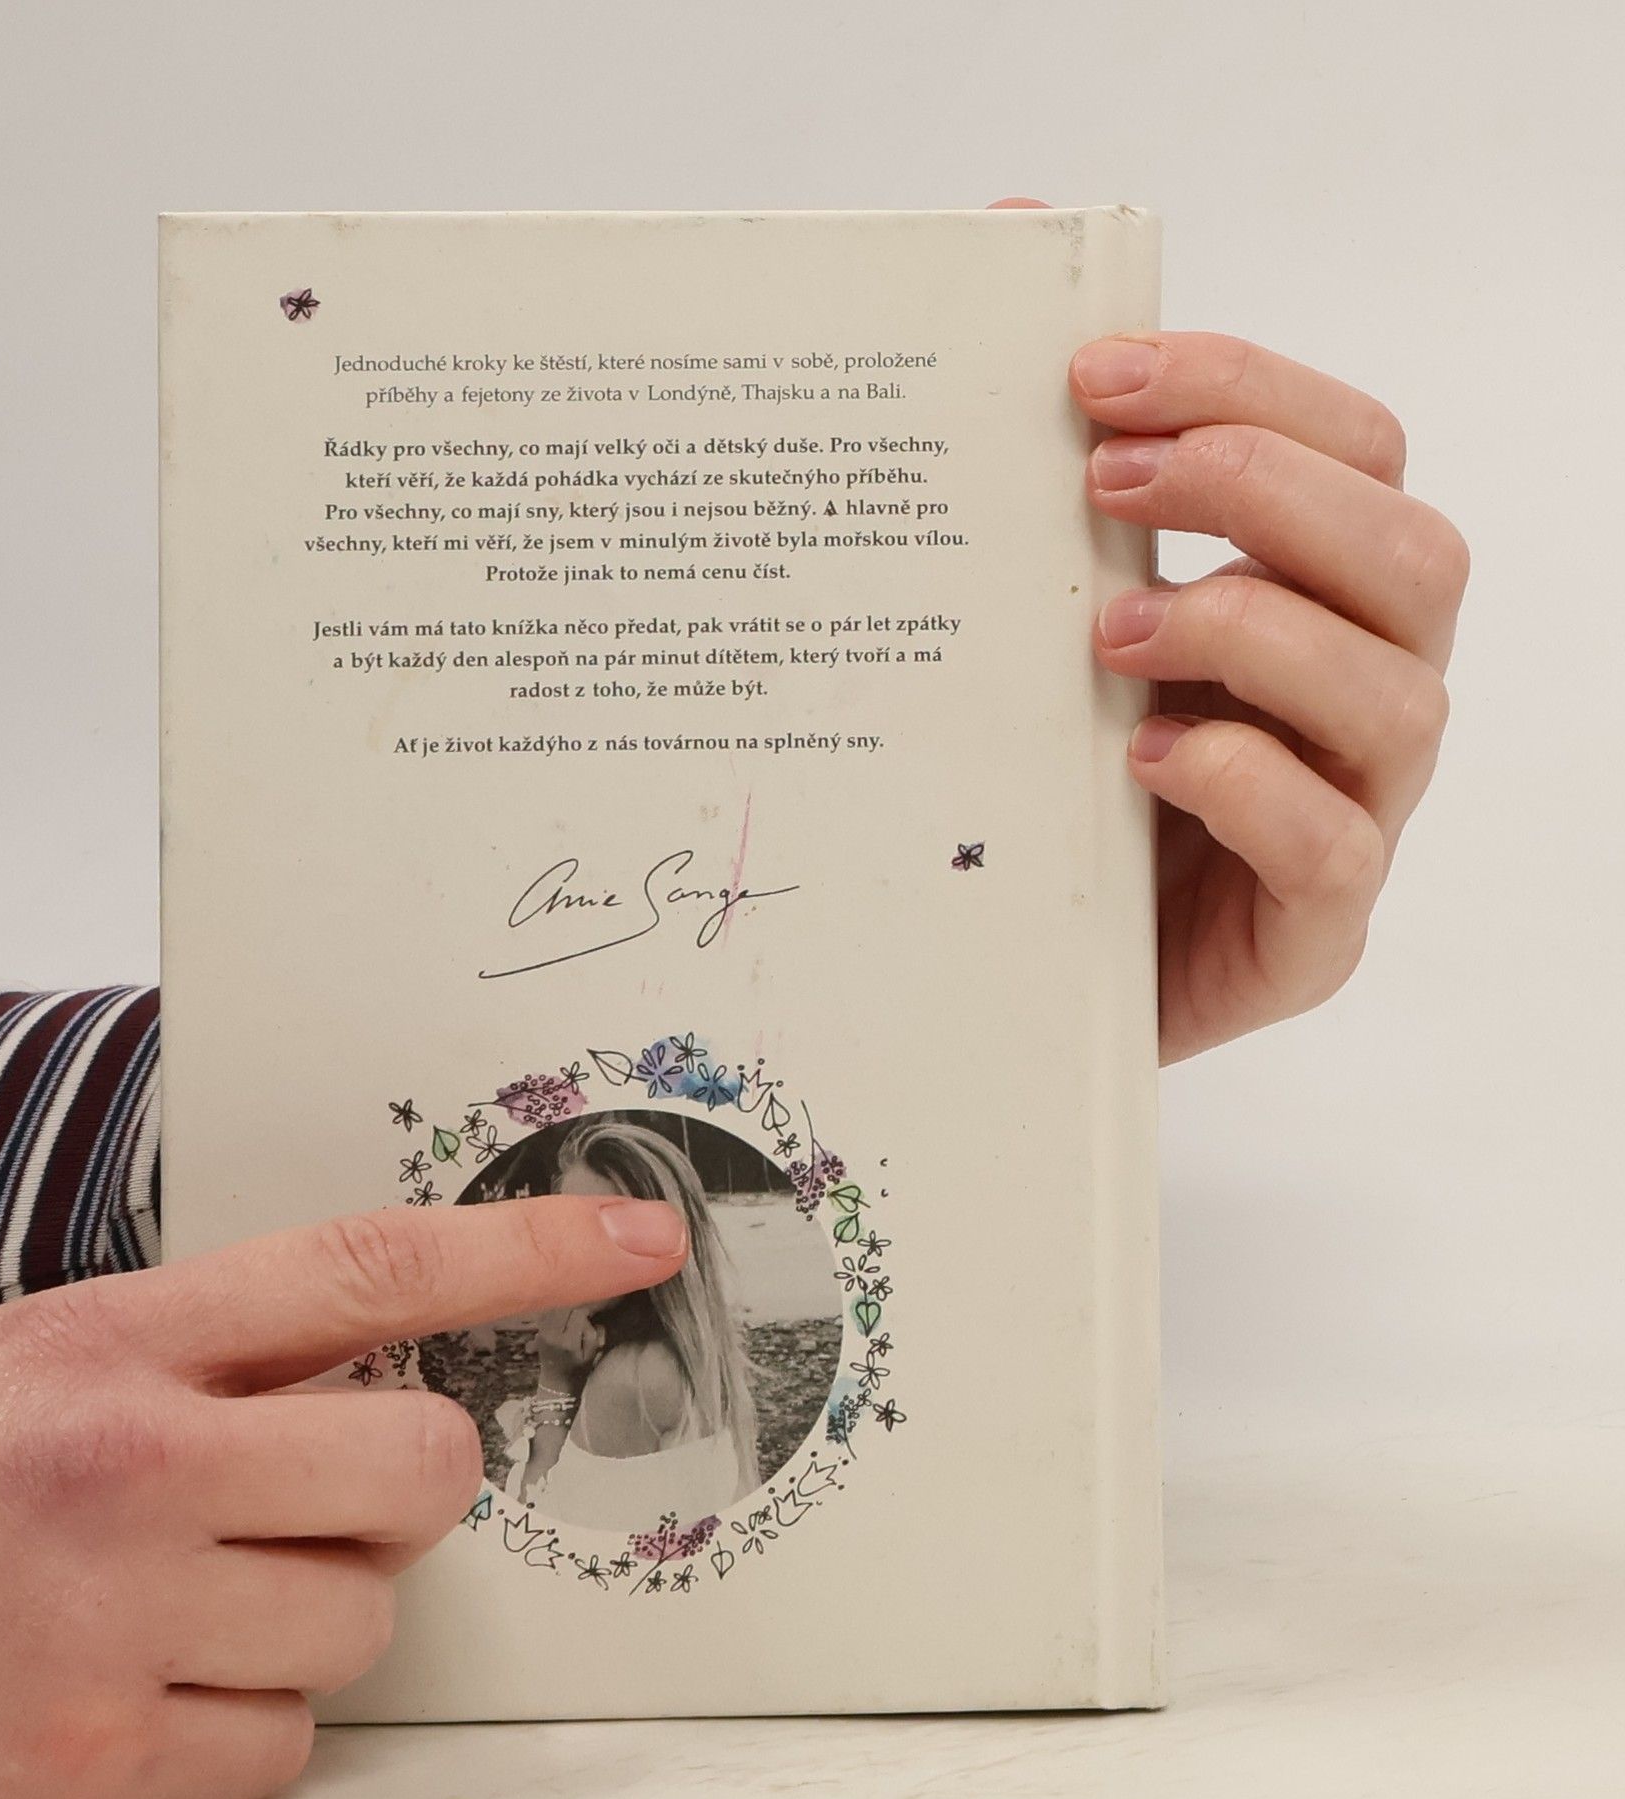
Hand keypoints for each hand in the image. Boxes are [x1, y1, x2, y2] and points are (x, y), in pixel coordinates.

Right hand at [0, 1192, 685, 1798]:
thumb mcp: (14, 1358)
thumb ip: (194, 1354)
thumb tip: (360, 1364)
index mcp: (108, 1339)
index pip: (370, 1265)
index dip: (528, 1249)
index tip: (635, 1243)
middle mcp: (130, 1463)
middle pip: (421, 1459)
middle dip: (405, 1480)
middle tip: (322, 1488)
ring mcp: (115, 1618)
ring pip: (367, 1614)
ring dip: (313, 1610)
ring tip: (181, 1597)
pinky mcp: (90, 1760)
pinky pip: (284, 1741)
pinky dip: (243, 1723)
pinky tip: (138, 1688)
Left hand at [535, 1303, 605, 1389]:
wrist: (556, 1384)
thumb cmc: (578, 1371)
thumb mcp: (591, 1355)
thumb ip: (592, 1333)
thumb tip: (587, 1316)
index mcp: (568, 1342)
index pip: (577, 1314)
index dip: (586, 1311)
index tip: (591, 1313)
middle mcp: (552, 1335)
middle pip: (564, 1308)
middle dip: (574, 1307)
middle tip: (581, 1312)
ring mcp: (542, 1333)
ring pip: (554, 1309)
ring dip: (564, 1308)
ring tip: (572, 1313)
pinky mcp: (538, 1333)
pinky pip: (546, 1315)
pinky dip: (555, 1312)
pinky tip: (562, 1317)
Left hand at [993, 198, 1468, 1060]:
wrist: (1043, 957)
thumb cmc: (1066, 769)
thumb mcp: (1051, 612)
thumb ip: (1053, 452)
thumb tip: (1006, 230)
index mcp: (1322, 592)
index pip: (1351, 449)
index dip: (1248, 388)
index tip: (1098, 374)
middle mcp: (1365, 685)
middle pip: (1402, 550)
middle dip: (1259, 488)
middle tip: (1104, 480)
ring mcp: (1356, 807)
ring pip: (1391, 693)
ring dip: (1250, 632)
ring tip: (1109, 634)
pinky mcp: (1315, 925)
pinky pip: (1332, 846)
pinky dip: (1248, 786)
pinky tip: (1147, 759)